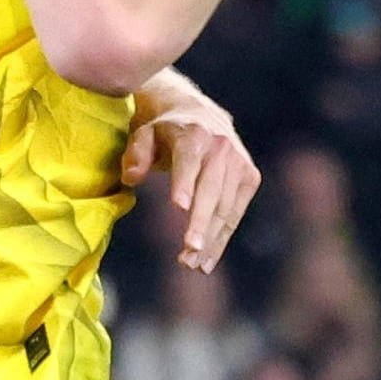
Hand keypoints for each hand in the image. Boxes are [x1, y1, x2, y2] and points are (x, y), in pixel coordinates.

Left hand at [123, 79, 261, 269]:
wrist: (200, 115)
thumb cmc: (164, 131)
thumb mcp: (142, 134)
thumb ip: (135, 154)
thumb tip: (131, 178)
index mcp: (193, 135)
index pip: (189, 162)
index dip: (184, 184)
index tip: (179, 208)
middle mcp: (222, 148)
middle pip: (211, 191)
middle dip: (200, 224)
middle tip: (187, 253)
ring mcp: (240, 163)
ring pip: (225, 207)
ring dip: (210, 239)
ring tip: (192, 265)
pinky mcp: (249, 177)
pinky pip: (235, 212)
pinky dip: (222, 237)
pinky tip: (208, 260)